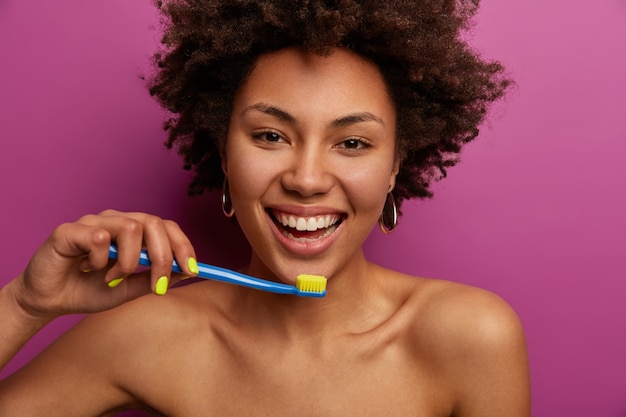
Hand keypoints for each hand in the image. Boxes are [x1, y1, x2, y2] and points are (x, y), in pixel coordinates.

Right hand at [12, 210, 197, 319]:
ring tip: (114, 279)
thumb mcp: (129, 290)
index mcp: (133, 231)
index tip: (193, 270)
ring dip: (129, 262)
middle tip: (158, 285)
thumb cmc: (89, 290)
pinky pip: (99, 237)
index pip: (166, 227)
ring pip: (131, 227)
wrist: (50, 300)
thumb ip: (154, 279)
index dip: (183, 246)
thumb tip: (186, 272)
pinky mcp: (70, 229)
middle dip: (163, 257)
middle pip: (154, 223)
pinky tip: (89, 269)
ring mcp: (93, 222)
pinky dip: (101, 260)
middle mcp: (116, 220)